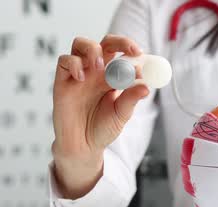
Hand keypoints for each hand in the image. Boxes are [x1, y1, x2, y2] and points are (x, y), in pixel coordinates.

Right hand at [52, 35, 148, 198]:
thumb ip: (131, 99)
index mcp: (114, 77)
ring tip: (100, 65)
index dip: (133, 51)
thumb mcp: (121, 114)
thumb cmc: (103, 128)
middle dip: (119, 41)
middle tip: (130, 50)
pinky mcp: (63, 81)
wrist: (83, 146)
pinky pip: (64, 61)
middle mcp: (97, 71)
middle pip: (105, 43)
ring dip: (93, 49)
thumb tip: (146, 86)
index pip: (124, 54)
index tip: (142, 55)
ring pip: (81, 44)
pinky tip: (82, 78)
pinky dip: (74, 64)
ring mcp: (80, 74)